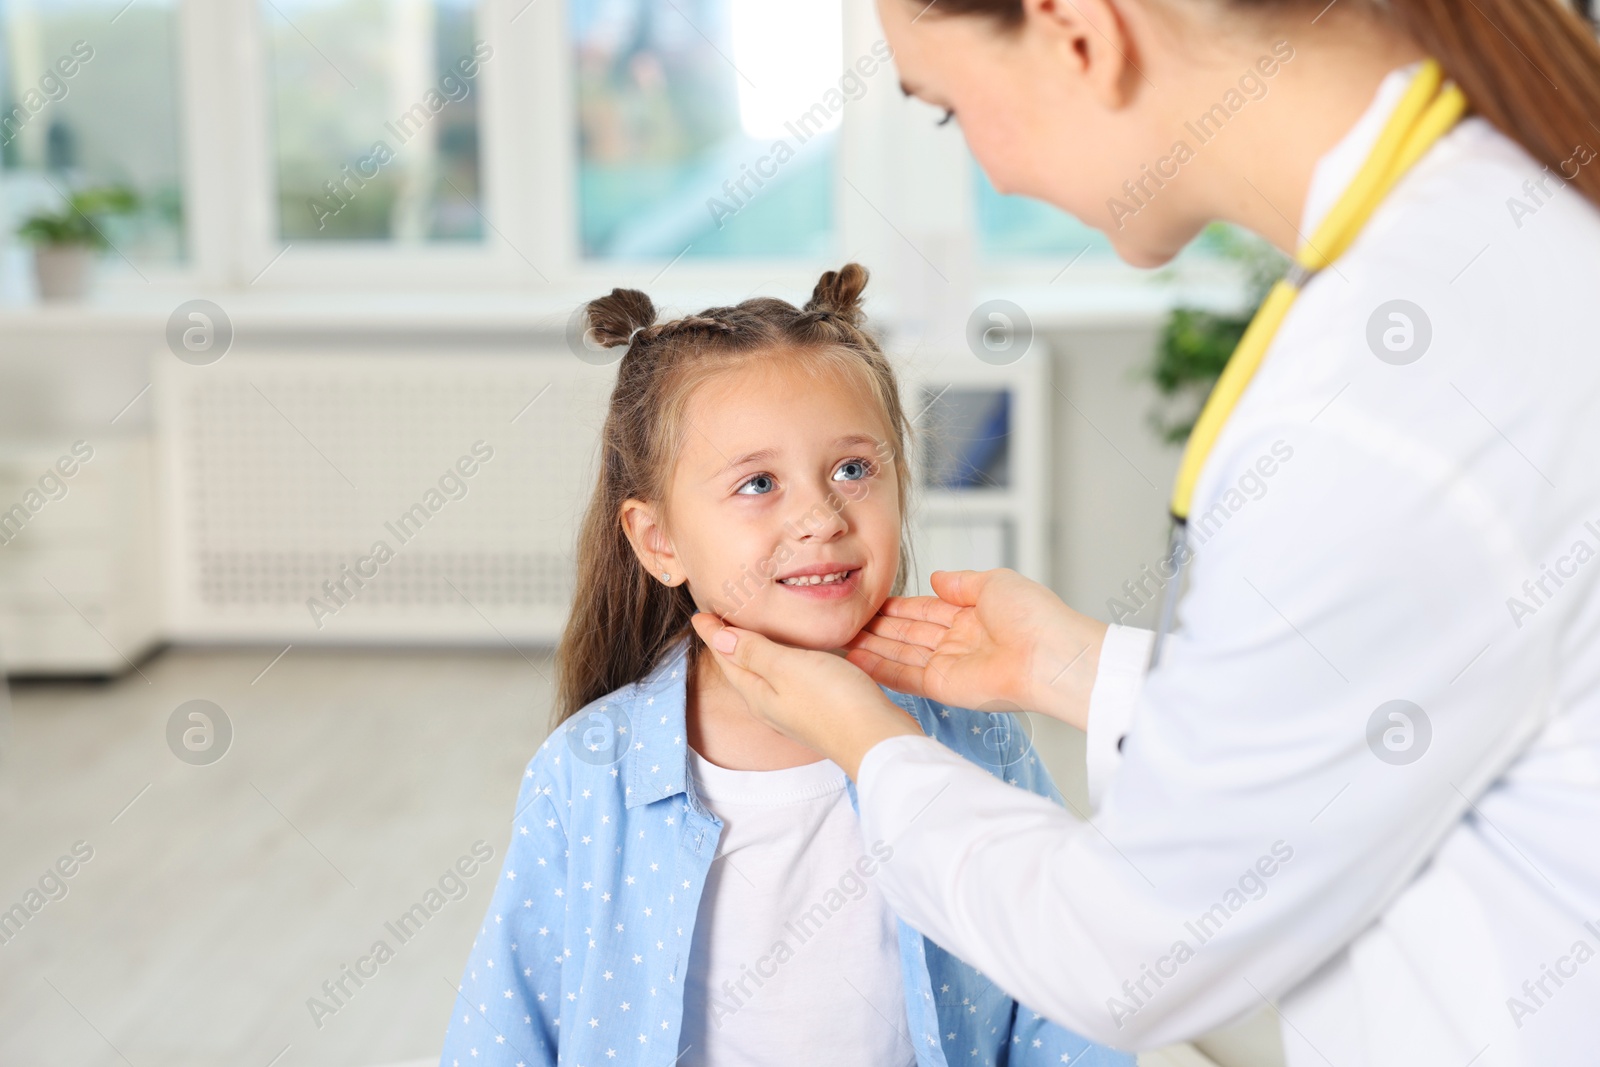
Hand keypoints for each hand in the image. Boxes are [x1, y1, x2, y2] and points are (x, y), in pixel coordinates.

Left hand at [689, 613, 923, 779]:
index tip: (700, 612)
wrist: (876, 741)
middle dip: (727, 643)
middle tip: (717, 618)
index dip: (712, 632)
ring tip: (748, 630)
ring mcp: (793, 710)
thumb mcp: (787, 668)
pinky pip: (786, 680)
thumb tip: (717, 638)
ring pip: (763, 675)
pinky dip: (779, 661)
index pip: (726, 657)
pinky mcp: (816, 710)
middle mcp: (770, 704)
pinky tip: (791, 655)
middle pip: (740, 668)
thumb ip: (753, 653)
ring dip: (752, 652)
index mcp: (757, 693)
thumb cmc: (834, 702)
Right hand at [843, 569, 1107, 730]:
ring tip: (842, 638)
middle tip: (847, 620)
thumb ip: (962, 583)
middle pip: (909, 632)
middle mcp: (960, 641)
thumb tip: (938, 579)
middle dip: (879, 627)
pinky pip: (905, 676)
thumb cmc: (1035, 617)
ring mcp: (951, 665)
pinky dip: (880, 668)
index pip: (926, 609)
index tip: (871, 601)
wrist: (1051, 656)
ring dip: (874, 647)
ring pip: (902, 653)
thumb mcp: (995, 582)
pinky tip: (857, 659)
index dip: (898, 605)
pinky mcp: (944, 687)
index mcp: (973, 615)